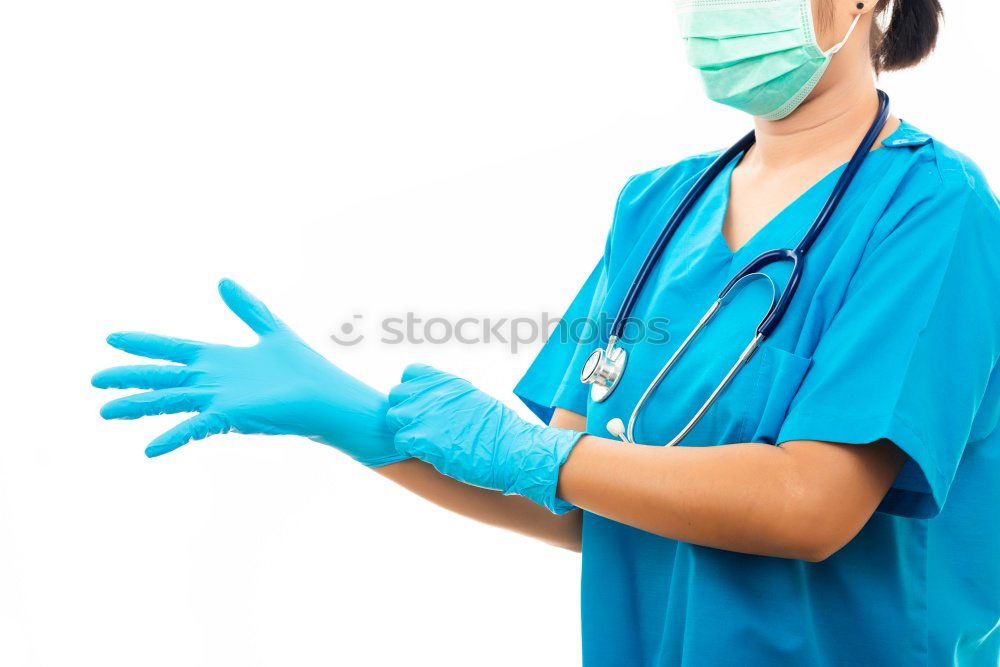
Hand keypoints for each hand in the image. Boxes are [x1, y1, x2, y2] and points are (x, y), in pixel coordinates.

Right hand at [93, 279, 405, 465]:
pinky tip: (149, 449)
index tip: (112, 339)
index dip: (144, 344)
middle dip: (128, 378)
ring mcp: (218, 400)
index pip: (172, 350)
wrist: (328, 399)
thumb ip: (246, 308)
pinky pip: (195, 427)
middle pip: (162, 377)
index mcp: (218, 360)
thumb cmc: (304, 370)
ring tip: (105, 412)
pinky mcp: (231, 417)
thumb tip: (223, 281)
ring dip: (137, 407)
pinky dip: (173, 437)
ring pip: (169, 402)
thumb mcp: (271, 330)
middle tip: (95, 380)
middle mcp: (212, 381)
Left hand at [385, 364, 582, 513]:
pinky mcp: (421, 439)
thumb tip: (437, 402)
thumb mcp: (474, 399)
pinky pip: (399, 441)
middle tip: (422, 427)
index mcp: (447, 382)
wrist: (513, 449)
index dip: (412, 390)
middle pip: (396, 395)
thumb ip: (450, 397)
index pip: (410, 374)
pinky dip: (409, 449)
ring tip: (424, 441)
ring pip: (393, 418)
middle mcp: (433, 393)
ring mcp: (424, 415)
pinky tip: (426, 454)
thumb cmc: (500, 430)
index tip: (421, 404)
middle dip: (405, 411)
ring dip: (404, 430)